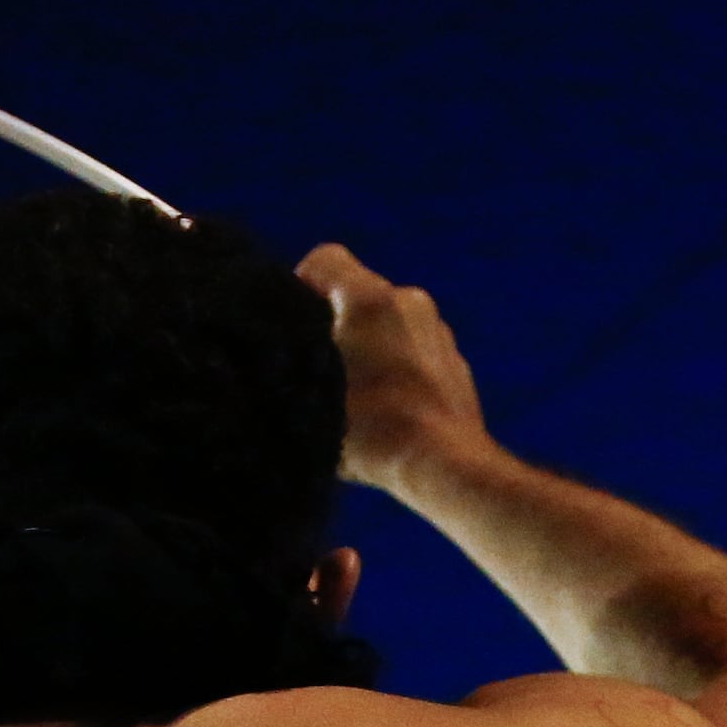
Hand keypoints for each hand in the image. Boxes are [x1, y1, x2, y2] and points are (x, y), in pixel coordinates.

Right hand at [300, 245, 492, 493]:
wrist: (443, 466)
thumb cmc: (373, 433)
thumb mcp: (308, 397)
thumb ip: (287, 363)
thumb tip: (271, 358)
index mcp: (370, 299)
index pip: (324, 260)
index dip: (299, 288)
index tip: (294, 330)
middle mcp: (409, 302)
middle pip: (357, 295)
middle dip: (336, 325)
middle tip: (318, 372)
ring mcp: (438, 331)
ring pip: (388, 325)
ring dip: (368, 349)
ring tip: (354, 399)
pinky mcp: (455, 363)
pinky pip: (413, 353)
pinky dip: (397, 371)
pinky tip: (386, 412)